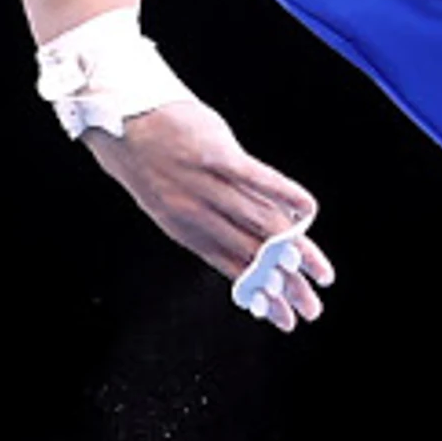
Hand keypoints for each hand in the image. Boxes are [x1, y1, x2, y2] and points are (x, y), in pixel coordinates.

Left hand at [82, 100, 334, 329]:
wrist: (121, 119)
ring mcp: (208, 184)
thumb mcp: (174, 201)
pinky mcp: (217, 153)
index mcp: (187, 232)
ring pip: (262, 225)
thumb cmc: (154, 159)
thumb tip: (254, 240)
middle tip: (312, 310)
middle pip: (253, 256)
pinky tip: (309, 210)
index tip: (285, 321)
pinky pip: (259, 178)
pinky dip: (286, 194)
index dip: (262, 298)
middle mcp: (198, 214)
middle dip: (286, 287)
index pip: (233, 271)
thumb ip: (212, 220)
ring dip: (297, 252)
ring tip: (320, 274)